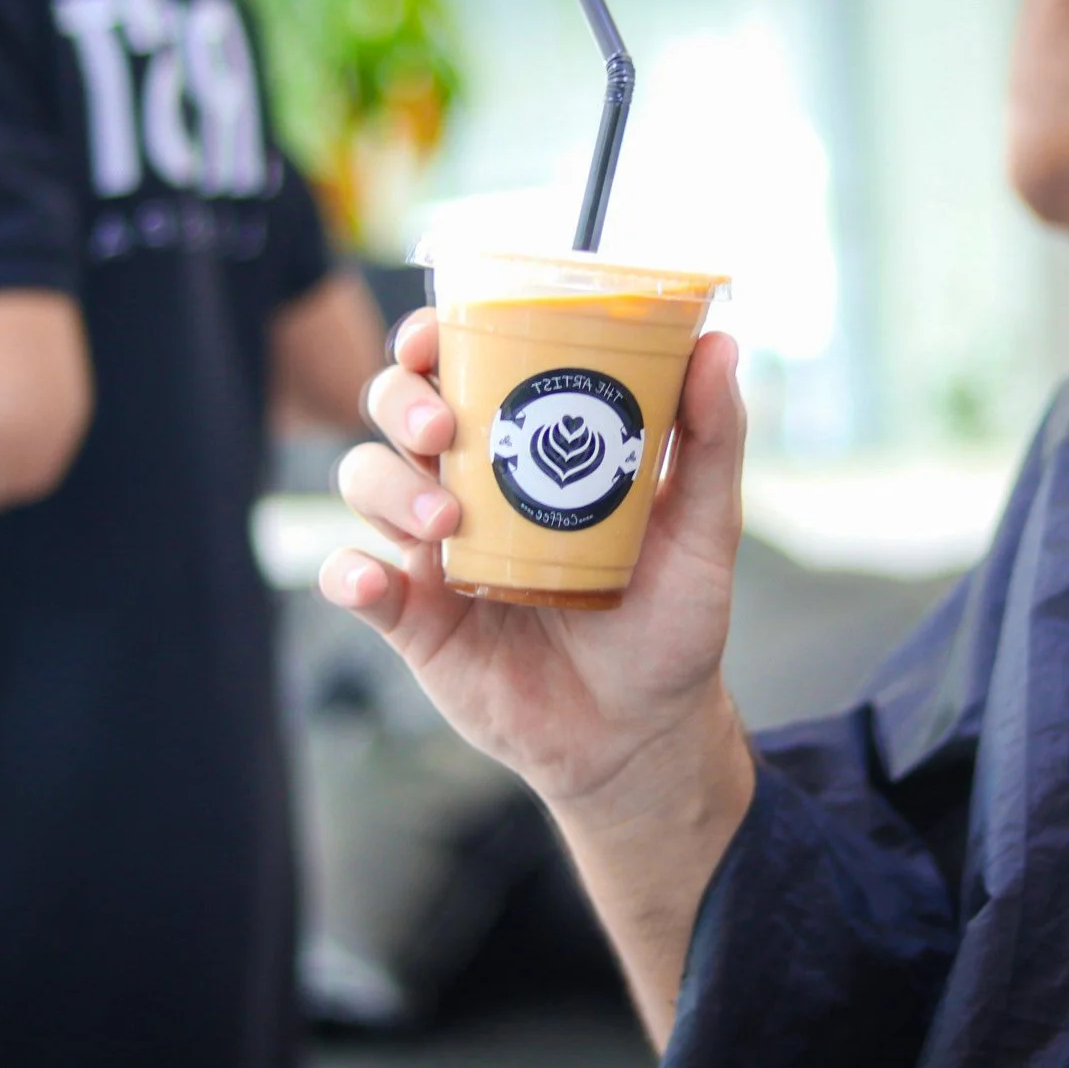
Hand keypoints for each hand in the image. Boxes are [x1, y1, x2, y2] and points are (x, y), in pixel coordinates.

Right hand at [319, 310, 751, 820]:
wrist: (644, 733)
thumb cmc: (672, 622)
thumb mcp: (705, 530)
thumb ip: (711, 440)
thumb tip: (719, 346)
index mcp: (526, 448)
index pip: (460, 367)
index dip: (432, 338)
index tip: (438, 334)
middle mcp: (469, 486)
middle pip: (395, 411)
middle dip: (402, 401)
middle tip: (445, 428)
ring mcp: (434, 551)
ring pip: (365, 481)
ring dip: (387, 484)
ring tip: (445, 519)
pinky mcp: (415, 620)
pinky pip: (353, 582)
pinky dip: (349, 574)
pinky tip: (377, 578)